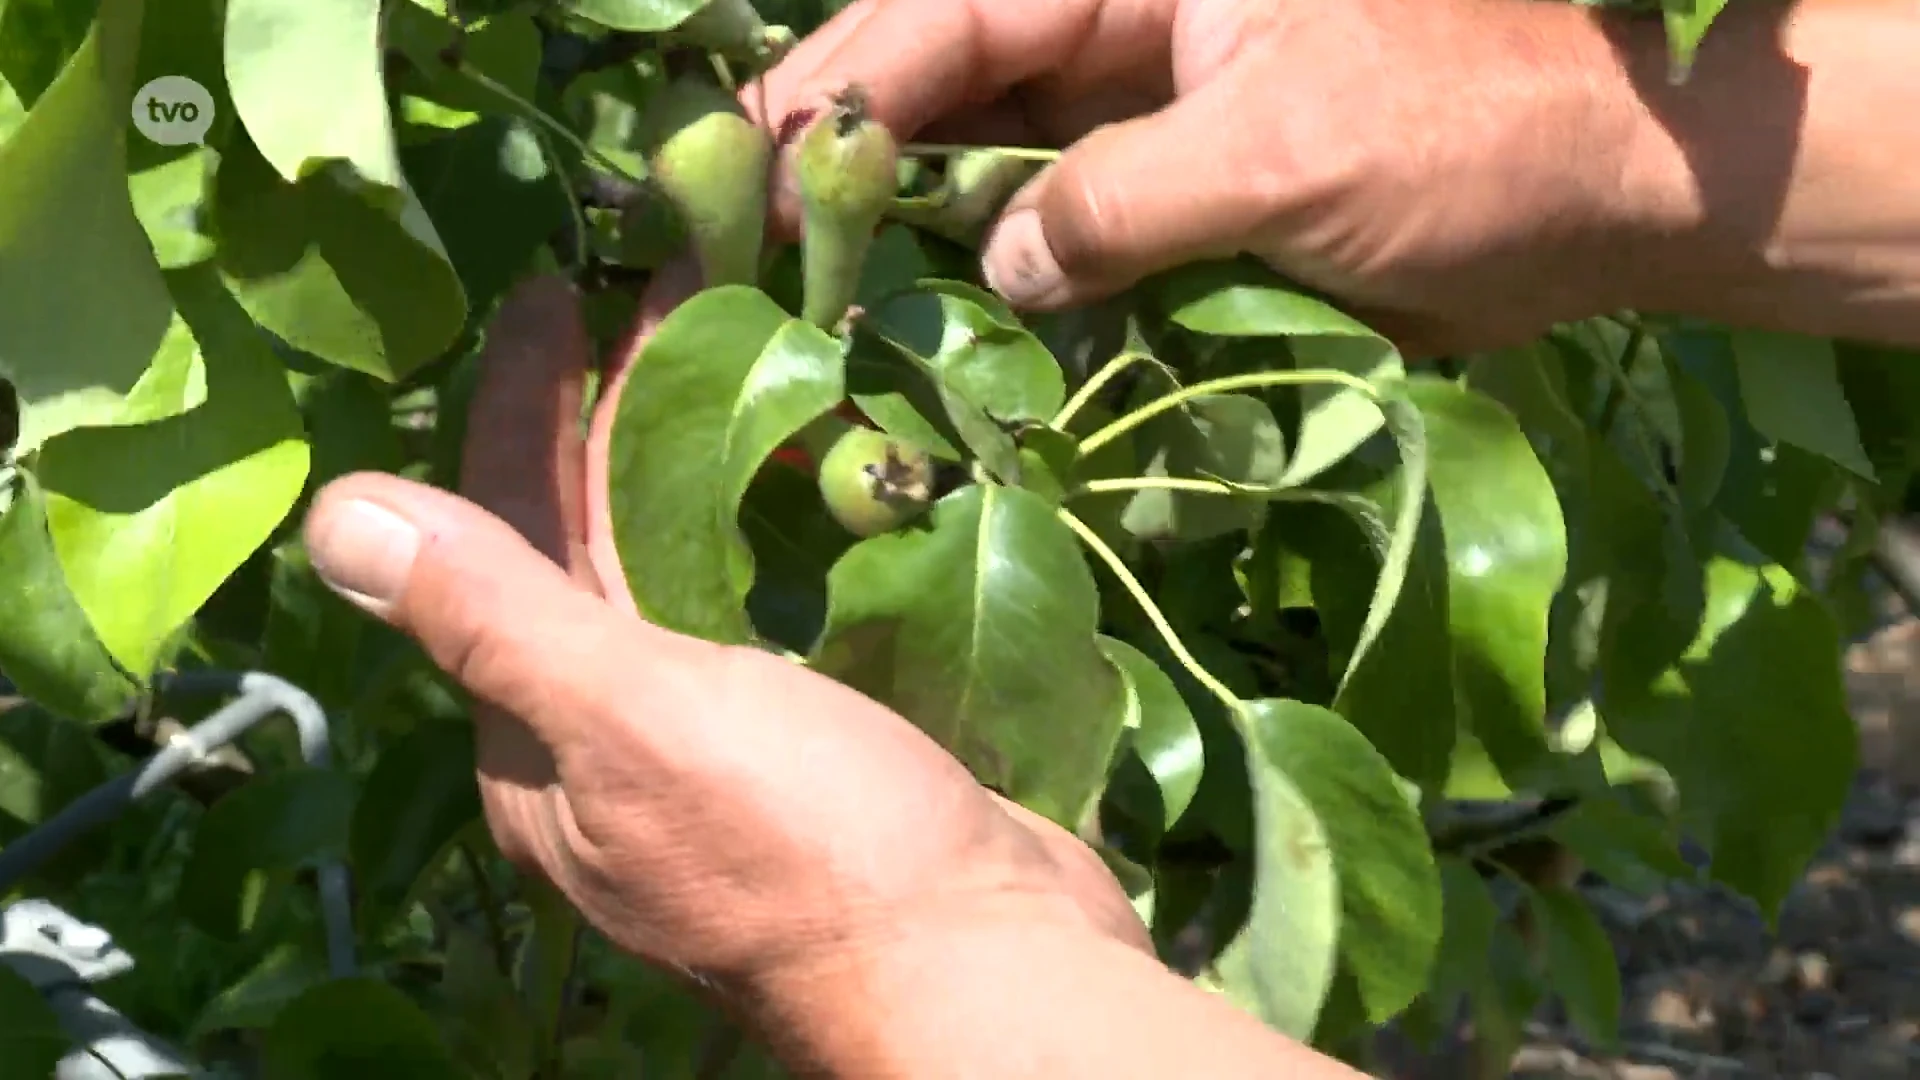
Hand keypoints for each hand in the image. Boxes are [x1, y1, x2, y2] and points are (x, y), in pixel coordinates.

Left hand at [302, 270, 1146, 1010]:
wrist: (986, 967)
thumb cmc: (807, 843)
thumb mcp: (634, 720)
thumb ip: (493, 617)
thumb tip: (337, 514)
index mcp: (539, 747)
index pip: (498, 543)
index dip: (515, 412)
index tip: (553, 292)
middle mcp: (608, 749)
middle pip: (585, 550)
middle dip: (609, 418)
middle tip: (655, 292)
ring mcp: (713, 751)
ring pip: (676, 575)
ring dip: (691, 464)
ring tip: (732, 353)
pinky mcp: (809, 749)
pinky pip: (758, 610)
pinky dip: (767, 529)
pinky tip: (808, 472)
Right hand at [753, 0, 1667, 355]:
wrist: (1599, 201)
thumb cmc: (1466, 137)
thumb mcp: (1288, 152)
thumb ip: (1124, 195)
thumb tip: (1000, 263)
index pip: (953, 16)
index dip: (840, 85)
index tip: (738, 164)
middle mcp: (1120, 35)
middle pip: (944, 85)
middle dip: (843, 158)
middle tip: (729, 250)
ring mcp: (1140, 124)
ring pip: (987, 168)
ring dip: (904, 232)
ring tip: (796, 304)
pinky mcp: (1170, 207)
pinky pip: (1057, 240)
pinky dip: (996, 287)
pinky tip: (922, 336)